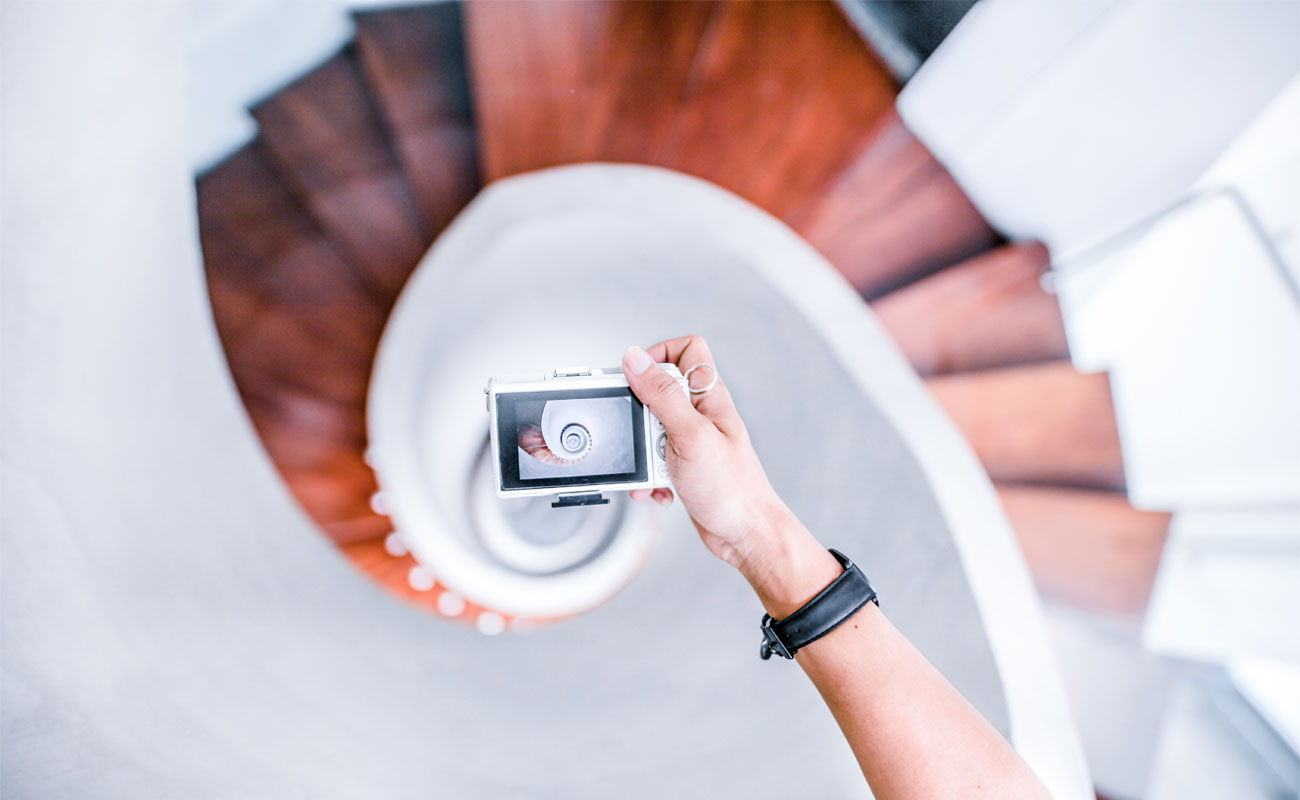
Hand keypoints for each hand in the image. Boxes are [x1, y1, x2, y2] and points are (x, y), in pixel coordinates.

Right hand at [621, 336, 807, 579]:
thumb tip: (635, 359)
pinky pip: (653, 463)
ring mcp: (692, 441)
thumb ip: (661, 395)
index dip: (659, 354)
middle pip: (657, 393)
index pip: (687, 349)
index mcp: (710, 397)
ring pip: (650, 432)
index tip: (638, 376)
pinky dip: (650, 477)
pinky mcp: (684, 466)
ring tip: (654, 470)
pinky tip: (659, 489)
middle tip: (646, 435)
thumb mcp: (690, 434)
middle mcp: (702, 415)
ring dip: (644, 455)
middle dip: (641, 417)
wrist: (745, 535)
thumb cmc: (733, 489)